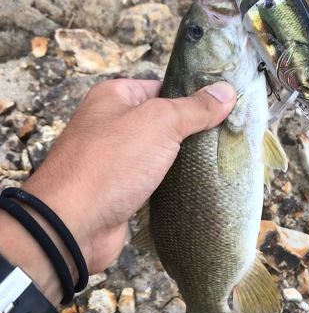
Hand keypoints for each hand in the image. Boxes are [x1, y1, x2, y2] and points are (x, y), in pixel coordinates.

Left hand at [21, 79, 235, 284]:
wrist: (73, 225)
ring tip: (223, 157)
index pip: (162, 87)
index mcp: (115, 96)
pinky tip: (201, 182)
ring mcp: (116, 159)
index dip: (193, 95)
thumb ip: (193, 108)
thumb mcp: (159, 123)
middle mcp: (112, 124)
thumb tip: (226, 91)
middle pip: (163, 120)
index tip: (226, 105)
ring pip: (161, 152)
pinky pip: (155, 178)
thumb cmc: (111, 163)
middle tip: (231, 134)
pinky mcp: (122, 189)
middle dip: (193, 128)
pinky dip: (174, 180)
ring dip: (185, 157)